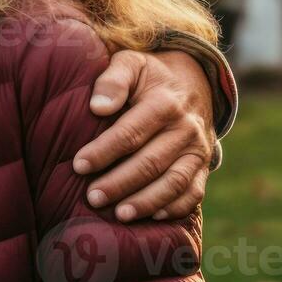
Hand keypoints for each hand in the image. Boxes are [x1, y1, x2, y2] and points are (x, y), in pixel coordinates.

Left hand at [71, 49, 213, 222]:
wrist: (194, 81)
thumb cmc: (150, 76)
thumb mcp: (132, 63)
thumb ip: (113, 79)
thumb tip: (97, 107)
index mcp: (165, 102)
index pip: (131, 132)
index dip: (104, 151)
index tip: (78, 165)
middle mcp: (185, 129)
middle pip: (151, 162)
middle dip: (120, 182)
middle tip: (92, 197)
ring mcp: (197, 150)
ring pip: (174, 182)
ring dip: (146, 201)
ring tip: (119, 215)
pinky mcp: (203, 166)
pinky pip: (193, 193)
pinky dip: (174, 208)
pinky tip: (151, 217)